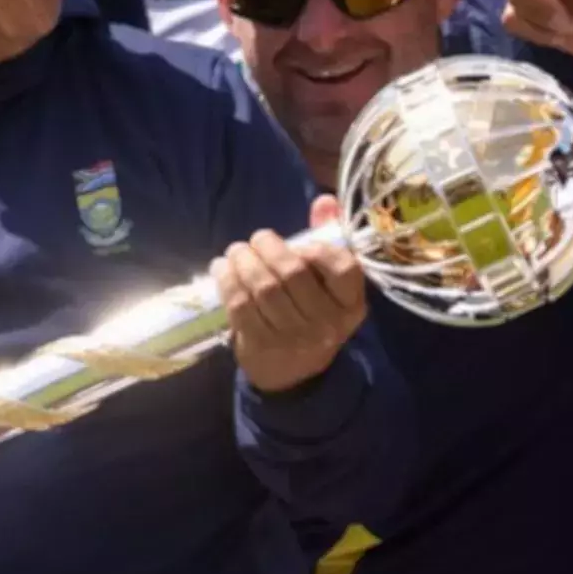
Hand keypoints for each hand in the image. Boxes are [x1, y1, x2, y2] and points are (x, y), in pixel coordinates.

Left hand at [215, 196, 366, 393]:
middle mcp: (326, 323)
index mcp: (350, 305)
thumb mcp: (326, 283)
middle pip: (292, 273)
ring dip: (243, 261)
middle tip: (256, 240)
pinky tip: (222, 269)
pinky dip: (227, 281)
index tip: (299, 246)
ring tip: (236, 252)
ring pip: (263, 287)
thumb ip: (327, 239)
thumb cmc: (310, 313)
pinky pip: (240, 305)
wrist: (293, 373)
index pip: (343, 269)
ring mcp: (293, 337)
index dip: (318, 250)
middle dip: (268, 248)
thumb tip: (324, 200)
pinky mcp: (261, 345)